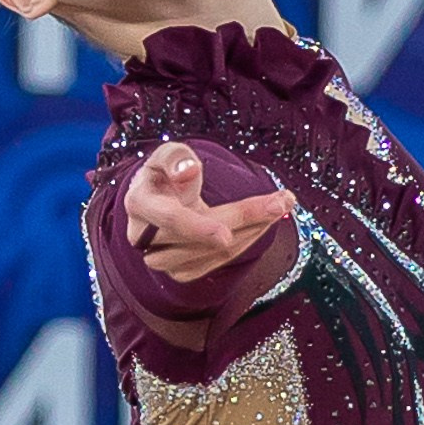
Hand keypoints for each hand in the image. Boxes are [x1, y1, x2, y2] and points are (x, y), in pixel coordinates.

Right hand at [122, 144, 294, 282]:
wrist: (156, 200)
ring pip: (212, 254)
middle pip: (201, 239)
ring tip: (278, 207)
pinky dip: (243, 244)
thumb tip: (189, 170)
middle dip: (245, 219)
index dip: (199, 228)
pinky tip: (262, 225)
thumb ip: (175, 157)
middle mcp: (145, 237)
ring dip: (251, 232)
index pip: (170, 219)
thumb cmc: (164, 173)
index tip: (227, 234)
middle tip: (283, 202)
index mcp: (141, 203)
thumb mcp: (167, 154)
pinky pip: (215, 264)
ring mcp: (161, 259)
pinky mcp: (179, 270)